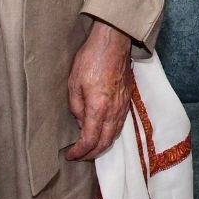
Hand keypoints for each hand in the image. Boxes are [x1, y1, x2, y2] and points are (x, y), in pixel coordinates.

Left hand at [65, 20, 132, 160]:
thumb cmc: (91, 59)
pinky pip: (121, 124)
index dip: (79, 152)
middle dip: (92, 154)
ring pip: (115, 135)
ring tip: (90, 147)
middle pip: (106, 143)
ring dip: (102, 145)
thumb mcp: (74, 84)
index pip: (90, 140)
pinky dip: (111, 134)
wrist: (113, 42)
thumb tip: (81, 123)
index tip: (70, 155)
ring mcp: (123, 105)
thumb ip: (77, 108)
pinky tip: (103, 132)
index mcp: (99, 108)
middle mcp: (114, 111)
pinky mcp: (128, 99)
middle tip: (80, 156)